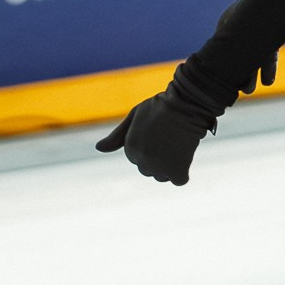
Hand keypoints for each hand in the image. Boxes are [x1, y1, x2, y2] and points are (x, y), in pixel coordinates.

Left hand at [97, 90, 213, 182]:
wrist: (185, 104)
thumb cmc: (161, 107)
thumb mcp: (134, 117)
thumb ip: (117, 136)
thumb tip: (98, 148)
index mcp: (130, 147)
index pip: (137, 158)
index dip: (150, 146)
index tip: (159, 134)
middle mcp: (141, 160)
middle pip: (148, 170)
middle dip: (157, 159)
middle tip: (169, 140)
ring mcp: (158, 166)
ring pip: (162, 177)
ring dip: (170, 166)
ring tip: (177, 147)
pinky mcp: (176, 170)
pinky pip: (179, 180)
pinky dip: (183, 173)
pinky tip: (185, 157)